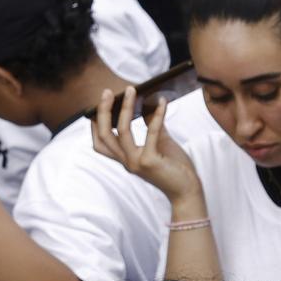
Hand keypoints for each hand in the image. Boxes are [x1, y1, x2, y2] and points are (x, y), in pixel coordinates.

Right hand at [91, 87, 202, 204]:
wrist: (187, 190)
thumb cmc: (174, 167)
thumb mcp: (160, 142)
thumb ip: (151, 124)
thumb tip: (147, 102)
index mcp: (125, 159)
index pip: (100, 144)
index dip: (94, 126)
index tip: (95, 106)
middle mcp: (127, 162)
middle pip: (104, 136)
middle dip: (103, 112)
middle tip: (107, 92)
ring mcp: (136, 163)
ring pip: (122, 132)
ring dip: (125, 108)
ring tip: (131, 90)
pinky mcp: (150, 162)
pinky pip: (151, 133)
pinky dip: (157, 115)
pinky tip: (162, 102)